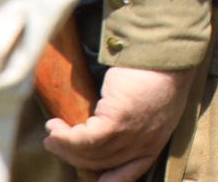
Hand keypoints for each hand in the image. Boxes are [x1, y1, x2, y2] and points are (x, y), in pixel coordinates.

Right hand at [42, 64, 195, 181]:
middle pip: (101, 163)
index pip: (132, 171)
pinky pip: (84, 140)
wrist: (165, 49)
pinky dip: (65, 136)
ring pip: (90, 153)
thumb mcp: (154, 104)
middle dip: (73, 156)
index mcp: (155, 141)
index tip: (92, 176)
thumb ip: (137, 122)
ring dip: (64, 144)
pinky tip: (55, 126)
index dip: (111, 178)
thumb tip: (106, 126)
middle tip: (55, 142)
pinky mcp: (118, 122)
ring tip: (52, 132)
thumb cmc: (158, 69)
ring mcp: (131, 135)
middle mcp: (144, 144)